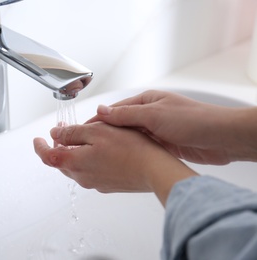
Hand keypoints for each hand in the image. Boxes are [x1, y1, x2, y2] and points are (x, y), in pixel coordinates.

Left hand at [33, 122, 196, 205]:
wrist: (154, 170)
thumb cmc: (129, 149)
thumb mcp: (97, 131)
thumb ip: (72, 133)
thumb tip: (55, 135)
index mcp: (75, 163)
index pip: (47, 157)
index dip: (40, 147)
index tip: (37, 139)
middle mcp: (82, 177)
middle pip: (61, 162)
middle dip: (58, 146)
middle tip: (62, 131)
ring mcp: (95, 182)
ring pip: (76, 166)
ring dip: (73, 152)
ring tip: (82, 137)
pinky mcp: (107, 184)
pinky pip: (90, 170)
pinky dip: (86, 159)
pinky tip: (98, 149)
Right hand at [88, 90, 247, 164]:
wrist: (220, 138)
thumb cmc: (193, 120)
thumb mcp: (154, 115)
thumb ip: (127, 114)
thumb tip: (101, 110)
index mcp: (145, 101)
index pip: (114, 111)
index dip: (96, 121)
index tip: (80, 130)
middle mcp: (148, 114)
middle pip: (119, 124)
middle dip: (102, 134)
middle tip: (85, 145)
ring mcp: (154, 130)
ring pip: (127, 137)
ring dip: (114, 144)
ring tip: (97, 153)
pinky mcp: (161, 144)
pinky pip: (139, 147)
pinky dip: (128, 151)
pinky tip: (118, 159)